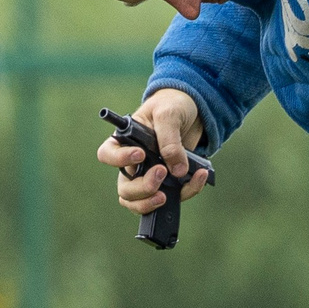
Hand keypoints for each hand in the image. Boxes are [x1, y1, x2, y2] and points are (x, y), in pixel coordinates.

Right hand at [98, 88, 207, 213]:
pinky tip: (200, 176)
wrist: (195, 110)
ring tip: (167, 194)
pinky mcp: (170, 182)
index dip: (120, 159)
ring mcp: (151, 175)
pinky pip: (174, 197)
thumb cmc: (173, 105)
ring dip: (152, 202)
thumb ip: (169, 140)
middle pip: (125, 188)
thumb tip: (177, 171)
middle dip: (142, 187)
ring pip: (140, 201)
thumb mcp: (169, 114)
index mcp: (126, 141)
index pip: (108, 154)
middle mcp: (134, 163)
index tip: (140, 154)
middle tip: (161, 173)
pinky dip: (187, 191)